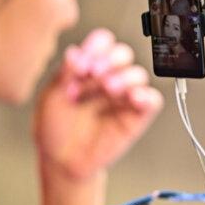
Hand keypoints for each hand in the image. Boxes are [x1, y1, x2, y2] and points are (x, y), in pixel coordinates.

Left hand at [34, 29, 162, 182]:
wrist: (61, 161)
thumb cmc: (55, 127)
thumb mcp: (51, 97)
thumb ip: (65, 74)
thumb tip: (75, 52)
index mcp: (89, 68)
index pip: (103, 44)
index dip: (96, 46)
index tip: (83, 62)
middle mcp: (109, 78)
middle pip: (123, 54)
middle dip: (111, 59)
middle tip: (94, 73)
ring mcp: (124, 97)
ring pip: (138, 75)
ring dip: (125, 77)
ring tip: (109, 89)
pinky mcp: (137, 117)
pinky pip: (152, 100)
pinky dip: (146, 96)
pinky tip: (133, 98)